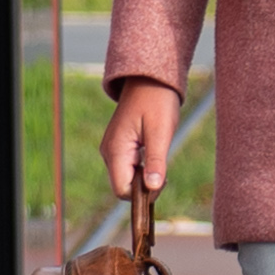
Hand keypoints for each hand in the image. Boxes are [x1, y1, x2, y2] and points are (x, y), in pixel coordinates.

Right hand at [101, 77, 182, 203]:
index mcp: (116, 150)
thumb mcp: (161, 132)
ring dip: (144, 177)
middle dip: (143, 187)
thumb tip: (152, 188)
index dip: (142, 194)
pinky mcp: (119, 146)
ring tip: (159, 159)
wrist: (150, 80)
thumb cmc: (157, 102)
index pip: (122, 190)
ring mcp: (112, 149)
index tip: (162, 181)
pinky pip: (128, 168)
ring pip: (126, 178)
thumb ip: (156, 161)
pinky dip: (142, 169)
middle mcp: (109, 152)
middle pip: (123, 186)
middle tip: (164, 173)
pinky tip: (154, 156)